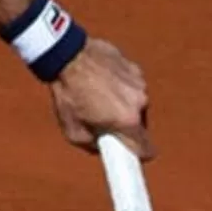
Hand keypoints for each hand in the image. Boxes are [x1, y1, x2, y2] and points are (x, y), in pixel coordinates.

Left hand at [50, 37, 152, 159]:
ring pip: (134, 102)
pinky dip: (119, 84)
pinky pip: (130, 84)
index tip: (130, 155)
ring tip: (95, 93)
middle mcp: (139, 103)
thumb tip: (102, 148)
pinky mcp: (134, 67)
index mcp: (127, 121)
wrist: (64, 55)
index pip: (146, 150)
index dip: (137, 154)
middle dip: (122, 124)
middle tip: (100, 117)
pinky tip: (100, 78)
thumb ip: (91, 146)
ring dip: (121, 102)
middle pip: (138, 124)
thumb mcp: (72, 131)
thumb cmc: (67, 92)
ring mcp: (139, 83)